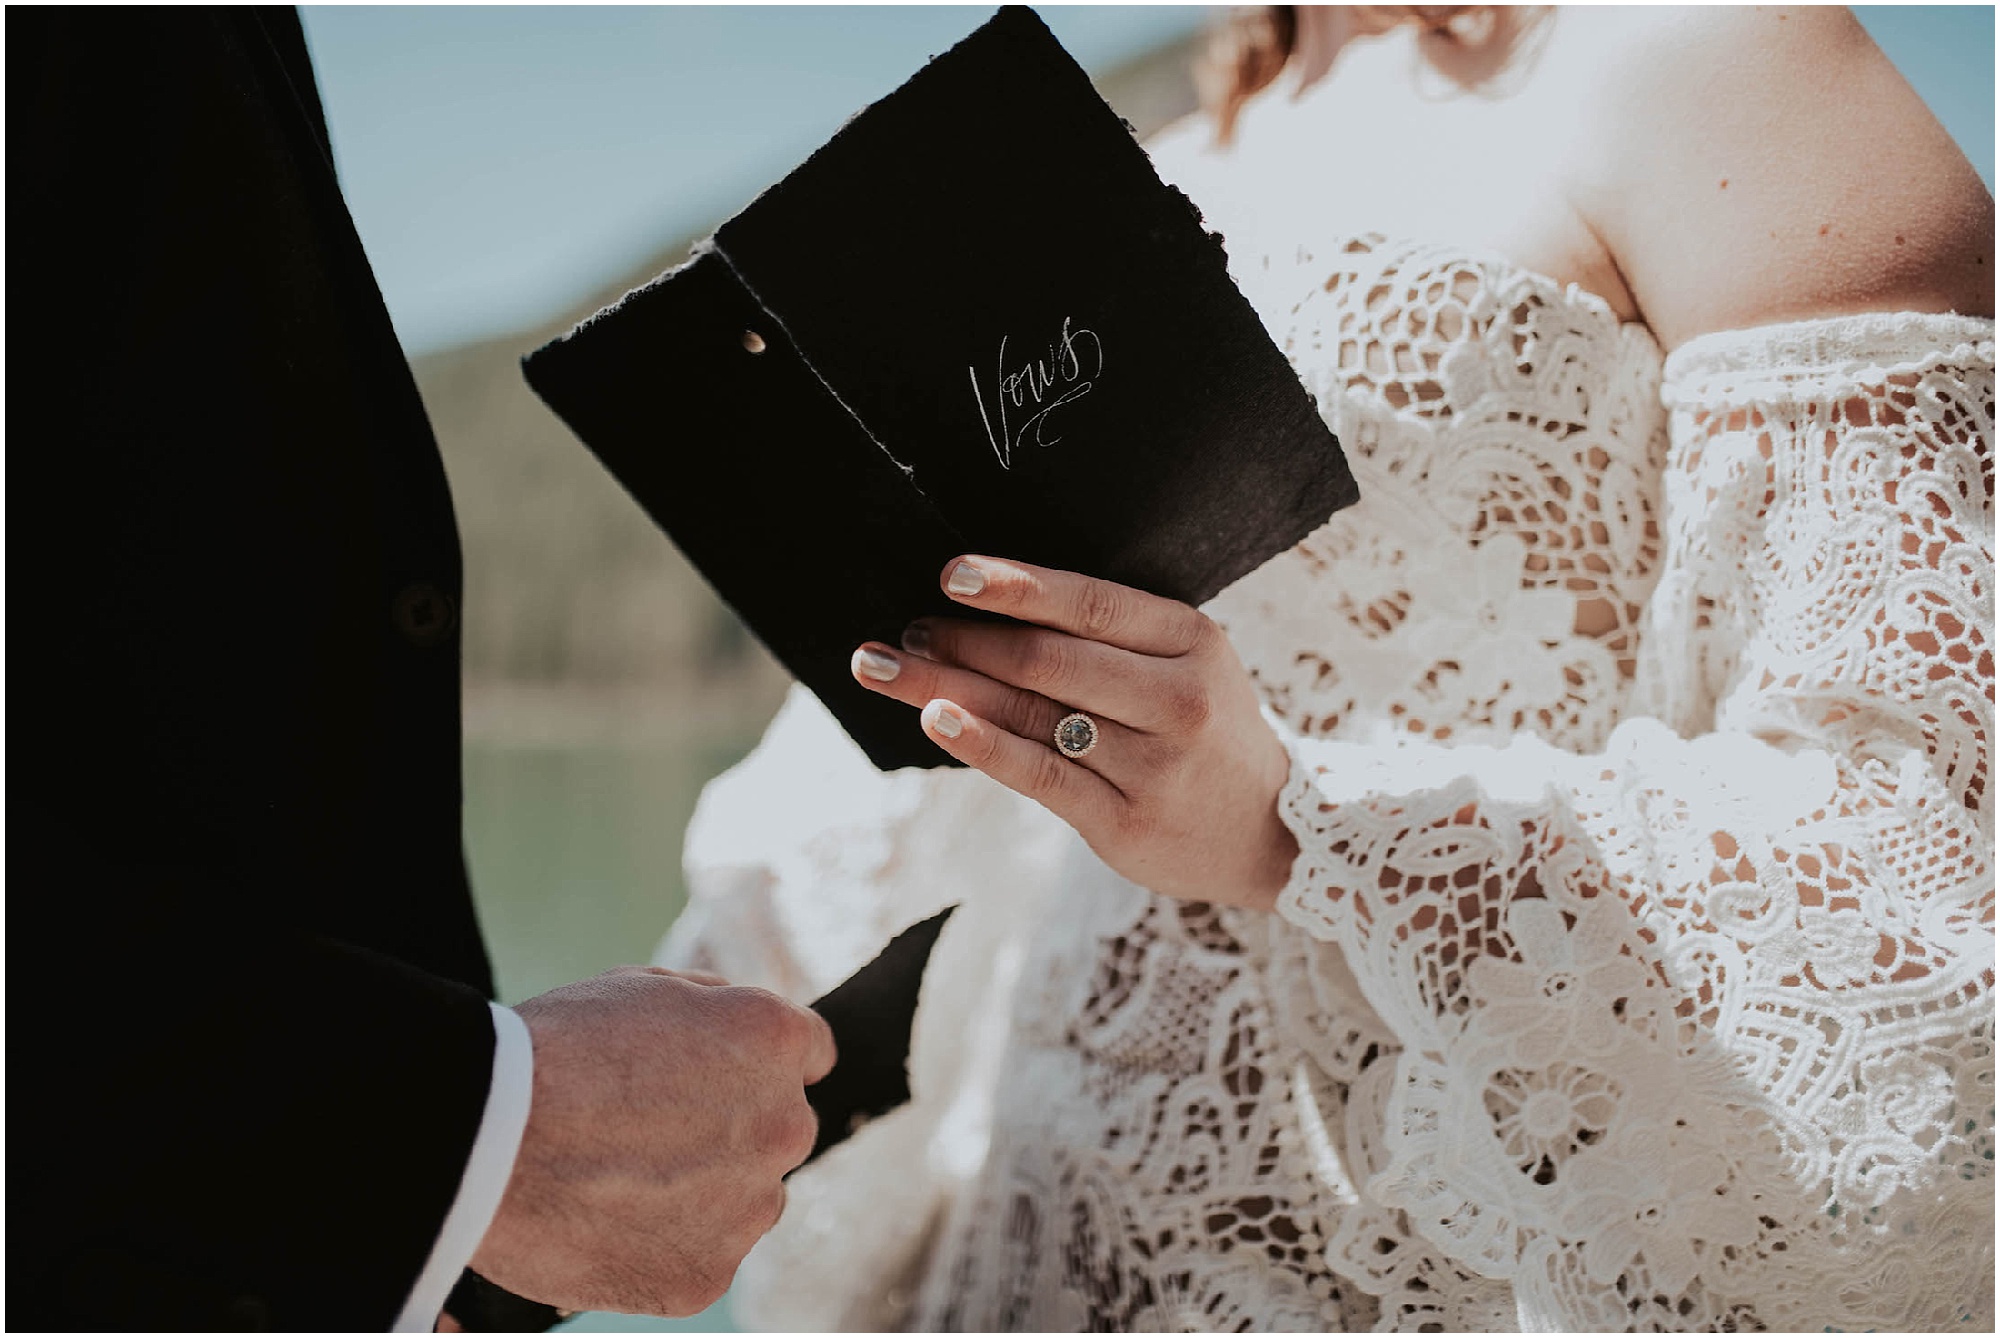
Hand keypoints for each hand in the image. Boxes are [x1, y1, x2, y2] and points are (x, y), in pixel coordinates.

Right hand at [470, 966, 834, 1316]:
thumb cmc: (555, 1052)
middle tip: (649, 1130)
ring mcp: (750, 1208)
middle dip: (734, 1127)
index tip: (723, 1076)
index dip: (758, 1062)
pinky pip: (702, 1256)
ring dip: (705, 1191)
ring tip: (617, 1177)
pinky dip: (664, 1245)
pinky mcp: (706, 1274)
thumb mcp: (646, 987)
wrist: (483, 1141)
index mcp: (774, 1043)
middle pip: (781, 1130)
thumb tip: (741, 1034)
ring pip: (747, 1200)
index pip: (810, 1053)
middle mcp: (783, 1125)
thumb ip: (717, 1012)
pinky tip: (607, 1220)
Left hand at [849, 556, 1297, 909]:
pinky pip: (1039, 774)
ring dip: (947, 685)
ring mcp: (1152, 766)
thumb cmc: (1206, 730)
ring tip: (886, 666)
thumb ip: (1112, 636)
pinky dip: (981, 743)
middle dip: (965, 639)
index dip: (1016, 587)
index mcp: (1192, 641)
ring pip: (1032, 714)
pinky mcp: (1123, 822)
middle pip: (1049, 659)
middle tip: (906, 630)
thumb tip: (994, 602)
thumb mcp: (1188, 663)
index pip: (1090, 604)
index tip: (952, 575)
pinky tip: (935, 718)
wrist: (1272, 832)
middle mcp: (1177, 700)